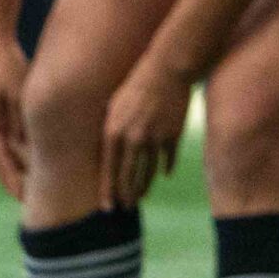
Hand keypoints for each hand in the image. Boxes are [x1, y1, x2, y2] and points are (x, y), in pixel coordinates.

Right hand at [0, 38, 29, 199]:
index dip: (11, 180)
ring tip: (28, 188)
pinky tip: (28, 160)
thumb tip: (28, 146)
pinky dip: (13, 154)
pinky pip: (2, 141)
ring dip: (11, 169)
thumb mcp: (19, 91)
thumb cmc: (9, 65)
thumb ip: (22, 118)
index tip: (23, 198)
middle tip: (27, 201)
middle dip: (10, 181)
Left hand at [100, 58, 192, 209]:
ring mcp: (154, 139)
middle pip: (128, 176)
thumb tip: (106, 147)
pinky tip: (163, 175)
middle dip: (125, 195)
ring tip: (140, 198)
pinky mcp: (172, 135)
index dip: (108, 190)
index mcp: (114, 131)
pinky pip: (167, 159)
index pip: (108, 170)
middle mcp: (133, 139)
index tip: (108, 207)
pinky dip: (165, 169)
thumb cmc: (136, 83)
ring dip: (143, 188)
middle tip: (125, 208)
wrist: (167, 69)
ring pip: (148, 172)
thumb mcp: (114, 104)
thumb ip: (109, 127)